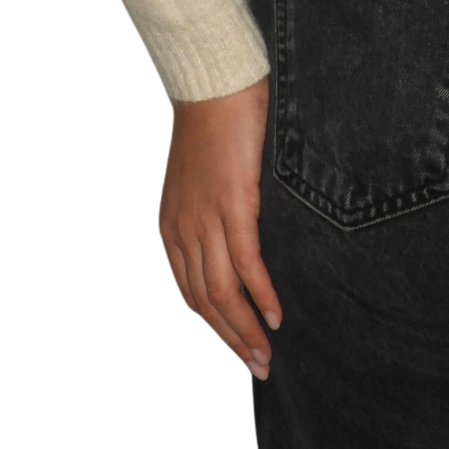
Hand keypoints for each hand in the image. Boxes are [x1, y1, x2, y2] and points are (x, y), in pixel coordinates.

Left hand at [159, 78, 281, 378]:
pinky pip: (246, 263)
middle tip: (259, 367)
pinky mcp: (232, 203)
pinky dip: (261, 294)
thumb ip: (218, 210)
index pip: (192, 292)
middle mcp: (183, 230)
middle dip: (231, 340)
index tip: (241, 346)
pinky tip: (275, 315)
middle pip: (205, 303)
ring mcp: (206, 219)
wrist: (213, 81)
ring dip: (246, 330)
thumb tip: (248, 235)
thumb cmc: (216, 119)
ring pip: (223, 292)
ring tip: (268, 355)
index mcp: (173, 227)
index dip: (217, 325)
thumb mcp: (206, 176)